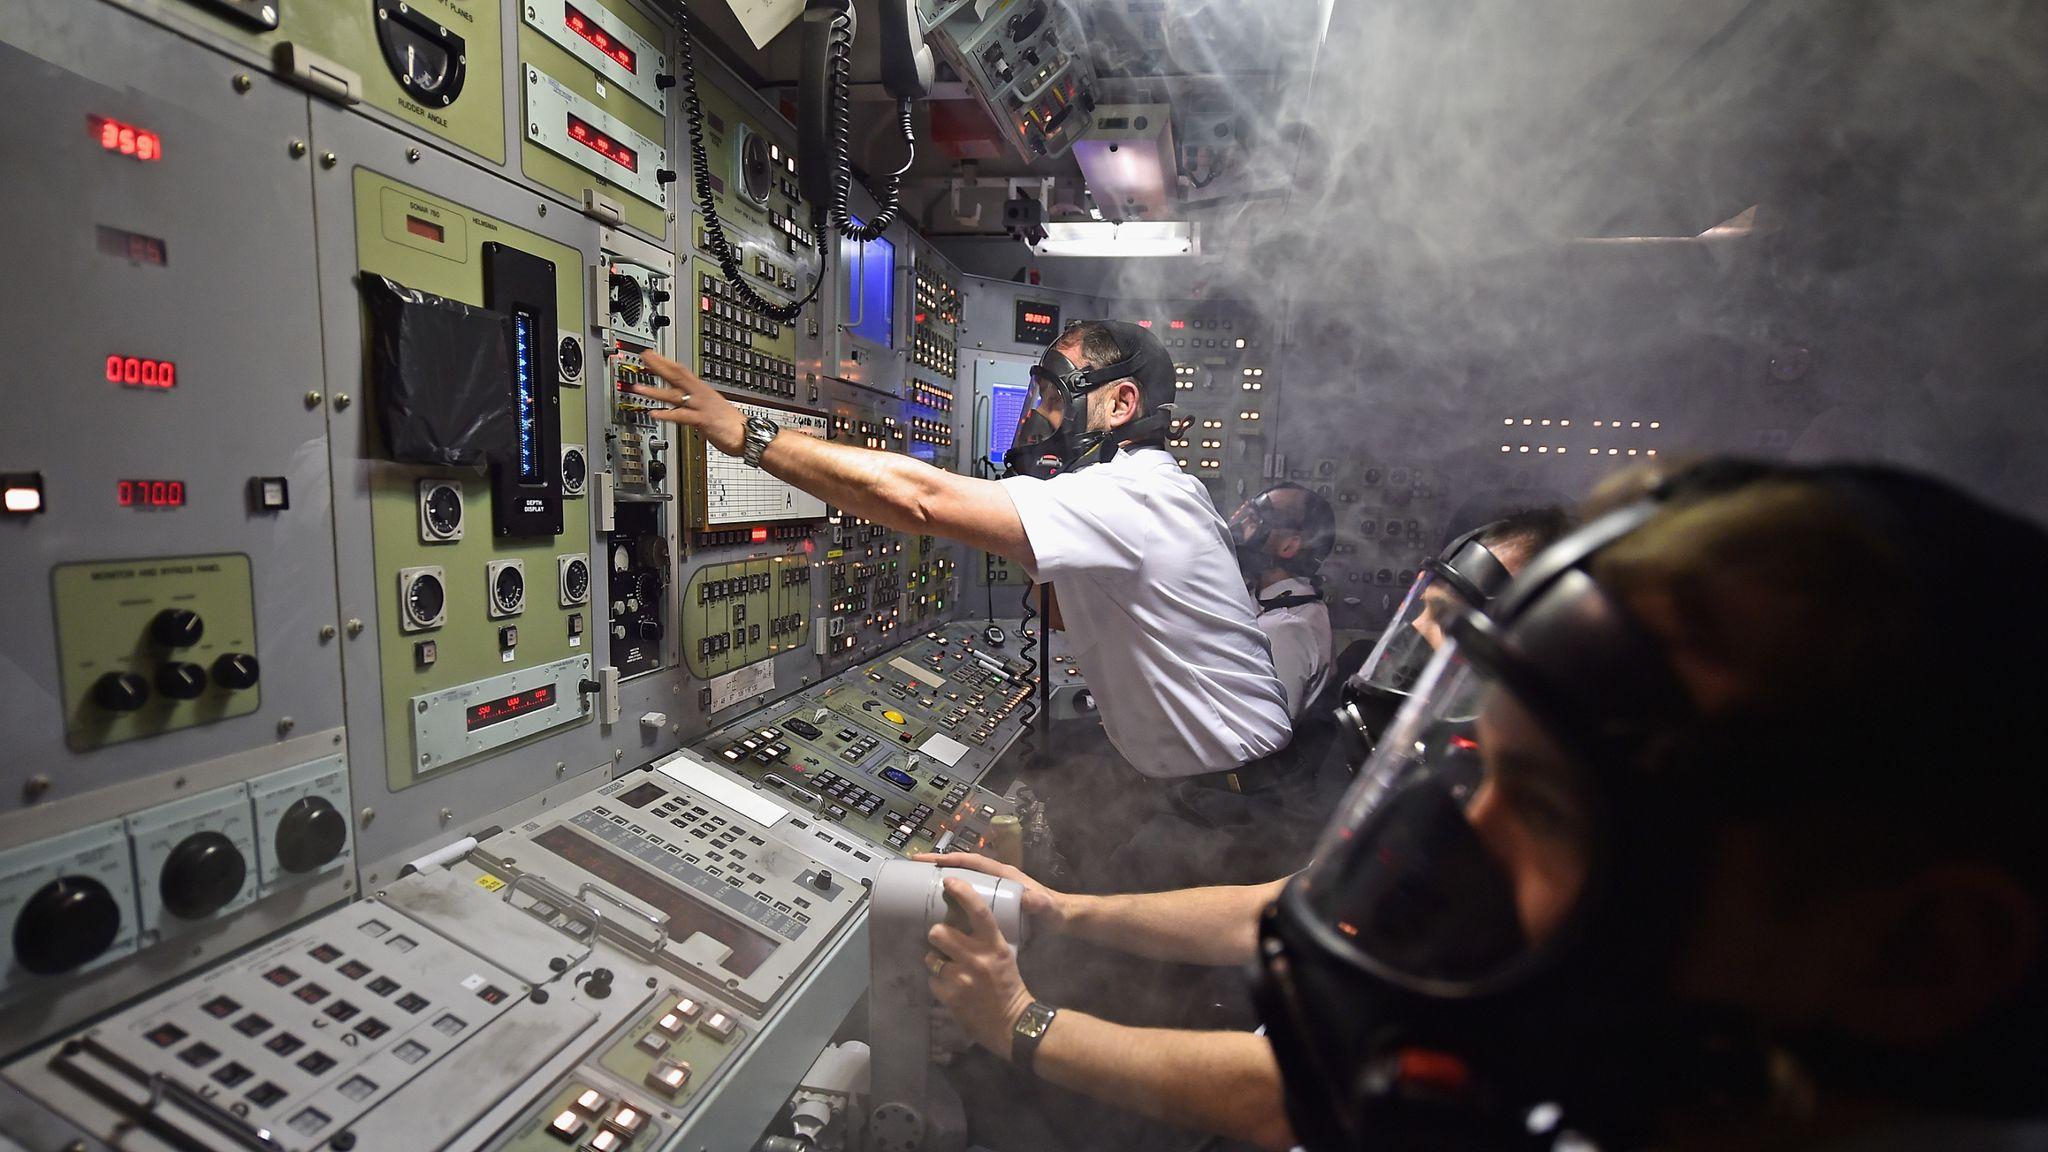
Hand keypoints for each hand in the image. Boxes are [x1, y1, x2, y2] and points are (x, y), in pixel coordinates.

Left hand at [625, 350, 745, 455]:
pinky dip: (667, 415)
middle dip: (659, 366)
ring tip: (638, 388)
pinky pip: (682, 416)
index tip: (651, 354)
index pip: (681, 371)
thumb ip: (695, 403)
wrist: (750, 435)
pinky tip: (654, 414)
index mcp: (702, 390)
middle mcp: (700, 395)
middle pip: (677, 376)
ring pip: (675, 395)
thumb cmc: (732, 424)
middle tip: (643, 357)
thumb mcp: (711, 408)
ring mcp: (701, 406)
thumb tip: (685, 403)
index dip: (665, 361)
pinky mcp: (703, 420)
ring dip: (655, 391)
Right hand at [914, 852, 1070, 933]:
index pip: (972, 862)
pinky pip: (967, 895)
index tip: (928, 860)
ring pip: (963, 880)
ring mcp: (994, 889)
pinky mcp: (993, 902)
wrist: (1063, 920)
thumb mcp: (1047, 908)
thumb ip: (1042, 905)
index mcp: (1004, 874)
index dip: (951, 860)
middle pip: (962, 867)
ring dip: (942, 880)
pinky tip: (938, 909)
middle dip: (939, 866)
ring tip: (917, 888)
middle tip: (913, 871)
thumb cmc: (1054, 912)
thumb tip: (1031, 900)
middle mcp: (996, 877)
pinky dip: (952, 896)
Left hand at [927, 876, 1034, 1057]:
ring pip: (931, 957)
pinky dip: (938, 983)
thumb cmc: (1009, 986)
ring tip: (947, 968)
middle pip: (940, 932)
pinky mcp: (951, 996)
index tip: (949, 881)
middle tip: (941, 940)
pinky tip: (951, 988)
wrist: (1013, 1024)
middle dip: (936, 935)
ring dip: (936, 961)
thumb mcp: (1004, 956)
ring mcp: (962, 978)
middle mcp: (978, 958)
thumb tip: (964, 921)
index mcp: (995, 946)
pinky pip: (932, 980)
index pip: (979, 912)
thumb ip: (986, 939)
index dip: (963, 893)